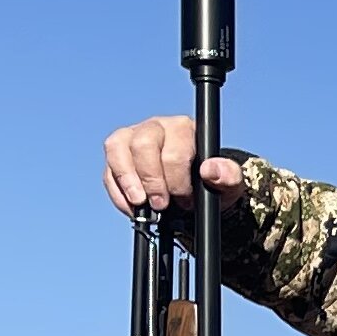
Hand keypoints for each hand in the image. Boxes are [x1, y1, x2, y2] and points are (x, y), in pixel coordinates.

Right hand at [100, 115, 248, 216]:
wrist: (194, 194)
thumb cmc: (211, 183)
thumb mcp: (228, 183)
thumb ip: (228, 175)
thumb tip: (211, 169)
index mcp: (184, 128)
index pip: (174, 150)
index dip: (177, 180)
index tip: (185, 199)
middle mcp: (156, 127)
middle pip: (143, 144)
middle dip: (152, 181)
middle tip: (162, 205)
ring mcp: (132, 138)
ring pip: (117, 148)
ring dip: (128, 181)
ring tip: (141, 205)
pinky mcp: (117, 155)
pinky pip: (108, 169)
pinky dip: (117, 193)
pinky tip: (132, 208)